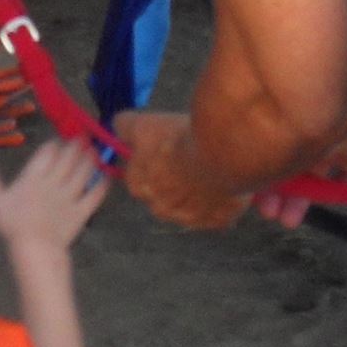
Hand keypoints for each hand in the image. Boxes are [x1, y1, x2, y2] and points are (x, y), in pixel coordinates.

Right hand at [0, 141, 109, 259]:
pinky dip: (102, 184)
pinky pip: (95, 194)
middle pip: (67, 158)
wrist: (34, 248)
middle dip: (75, 145)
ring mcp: (71, 195)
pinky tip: (107, 177)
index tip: (58, 140)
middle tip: (82, 136)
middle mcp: (54, 182)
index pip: (47, 154)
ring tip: (94, 150)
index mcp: (33, 177)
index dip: (54, 145)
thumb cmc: (12, 225)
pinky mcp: (82, 210)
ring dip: (89, 158)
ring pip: (83, 171)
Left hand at [113, 111, 251, 230]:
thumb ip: (125, 126)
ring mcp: (192, 219)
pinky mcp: (219, 221)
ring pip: (192, 208)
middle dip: (173, 182)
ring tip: (212, 170)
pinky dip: (223, 204)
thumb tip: (118, 125)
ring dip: (197, 195)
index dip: (149, 163)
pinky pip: (219, 215)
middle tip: (189, 159)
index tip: (164, 150)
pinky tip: (229, 184)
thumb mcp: (144, 124)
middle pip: (163, 196)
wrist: (223, 153)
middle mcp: (162, 209)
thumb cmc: (179, 139)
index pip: (136, 179)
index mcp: (140, 188)